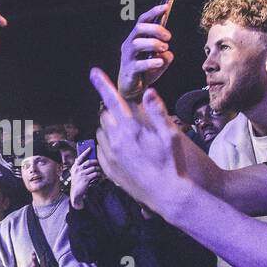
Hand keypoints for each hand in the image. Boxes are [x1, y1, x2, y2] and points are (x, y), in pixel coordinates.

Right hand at [68, 151, 102, 208]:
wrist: (76, 193)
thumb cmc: (77, 182)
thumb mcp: (75, 173)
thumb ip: (77, 166)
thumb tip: (79, 158)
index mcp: (74, 167)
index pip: (80, 157)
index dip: (85, 152)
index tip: (90, 148)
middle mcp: (77, 170)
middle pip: (89, 162)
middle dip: (96, 162)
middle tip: (98, 163)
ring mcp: (82, 174)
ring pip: (94, 168)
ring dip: (98, 169)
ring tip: (100, 171)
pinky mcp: (86, 179)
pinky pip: (95, 174)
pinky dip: (99, 175)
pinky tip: (99, 176)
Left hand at [90, 68, 200, 221]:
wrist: (168, 195)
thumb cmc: (172, 164)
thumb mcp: (170, 135)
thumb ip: (157, 112)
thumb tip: (149, 91)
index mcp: (130, 129)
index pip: (112, 100)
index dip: (102, 84)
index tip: (94, 72)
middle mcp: (116, 141)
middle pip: (105, 115)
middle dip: (113, 110)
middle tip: (126, 115)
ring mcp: (110, 156)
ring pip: (101, 132)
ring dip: (110, 128)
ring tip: (127, 134)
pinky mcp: (109, 169)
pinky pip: (101, 150)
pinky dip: (107, 145)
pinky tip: (122, 150)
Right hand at [116, 2, 174, 99]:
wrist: (133, 89)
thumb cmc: (145, 71)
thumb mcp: (160, 60)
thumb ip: (165, 54)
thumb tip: (167, 53)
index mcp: (136, 38)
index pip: (143, 20)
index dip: (153, 12)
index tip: (166, 7)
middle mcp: (129, 45)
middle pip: (139, 29)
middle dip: (155, 29)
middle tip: (168, 37)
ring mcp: (127, 58)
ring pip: (136, 44)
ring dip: (153, 43)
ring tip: (164, 48)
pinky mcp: (129, 71)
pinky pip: (139, 64)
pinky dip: (151, 62)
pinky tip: (160, 62)